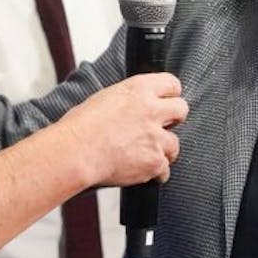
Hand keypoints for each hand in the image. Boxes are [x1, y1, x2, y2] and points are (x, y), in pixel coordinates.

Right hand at [57, 72, 186, 187]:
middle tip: (161, 128)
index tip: (166, 103)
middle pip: (182, 110)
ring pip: (175, 144)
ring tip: (145, 153)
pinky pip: (165, 170)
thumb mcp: (104, 99)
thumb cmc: (80, 127)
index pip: (172, 84)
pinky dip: (155, 173)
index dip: (170, 95)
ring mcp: (156, 137)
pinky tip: (141, 171)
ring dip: (163, 150)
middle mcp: (152, 110)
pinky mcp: (154, 161)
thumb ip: (128, 101)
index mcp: (138, 89)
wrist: (76, 152)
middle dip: (174, 120)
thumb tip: (133, 107)